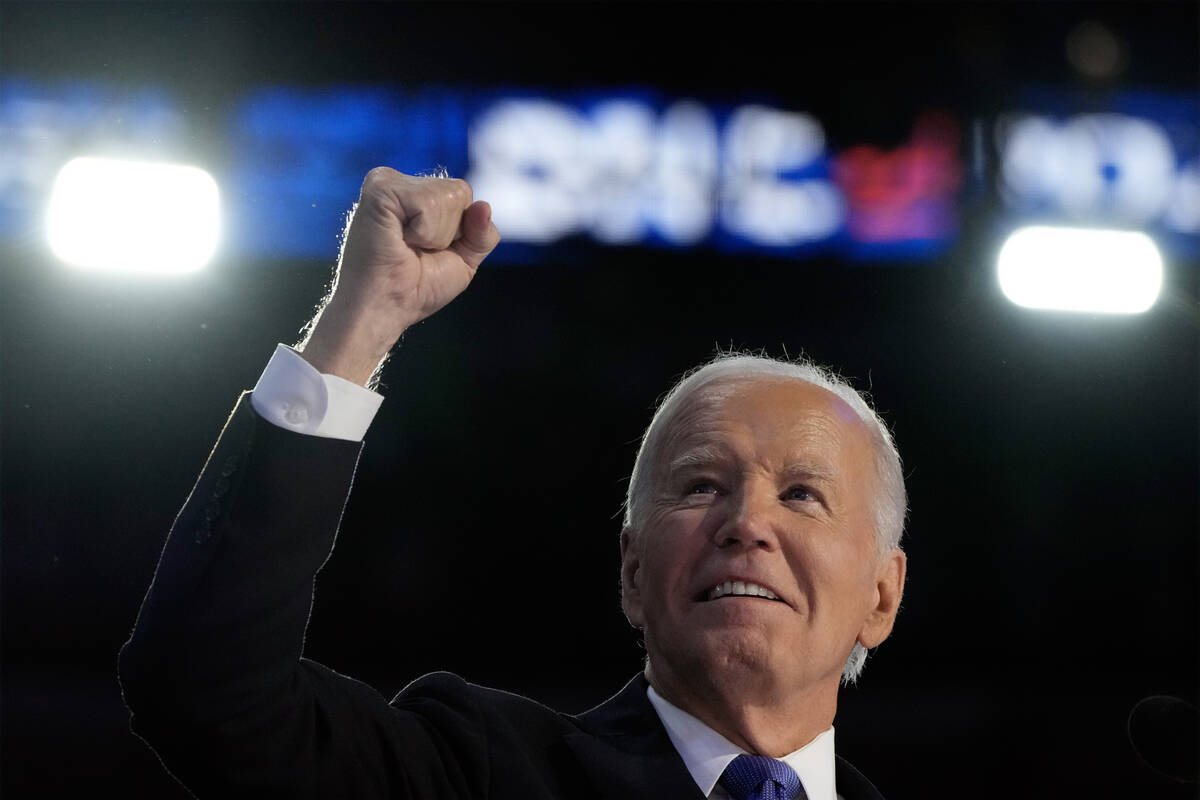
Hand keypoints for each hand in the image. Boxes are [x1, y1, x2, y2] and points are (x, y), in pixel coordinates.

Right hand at [299, 167, 500, 384]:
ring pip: (448, 196)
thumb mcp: (464, 260)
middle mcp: (402, 183)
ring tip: (406, 246)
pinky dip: (423, 231)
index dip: (460, 231)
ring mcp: (388, 182)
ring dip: (435, 234)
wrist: (387, 308)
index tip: (429, 251)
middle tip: (415, 250)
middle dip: (450, 232)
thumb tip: (484, 206)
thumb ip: (482, 234)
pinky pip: (429, 201)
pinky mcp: (379, 189)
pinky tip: (400, 240)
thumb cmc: (416, 289)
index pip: (464, 194)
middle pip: (461, 192)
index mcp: (417, 194)